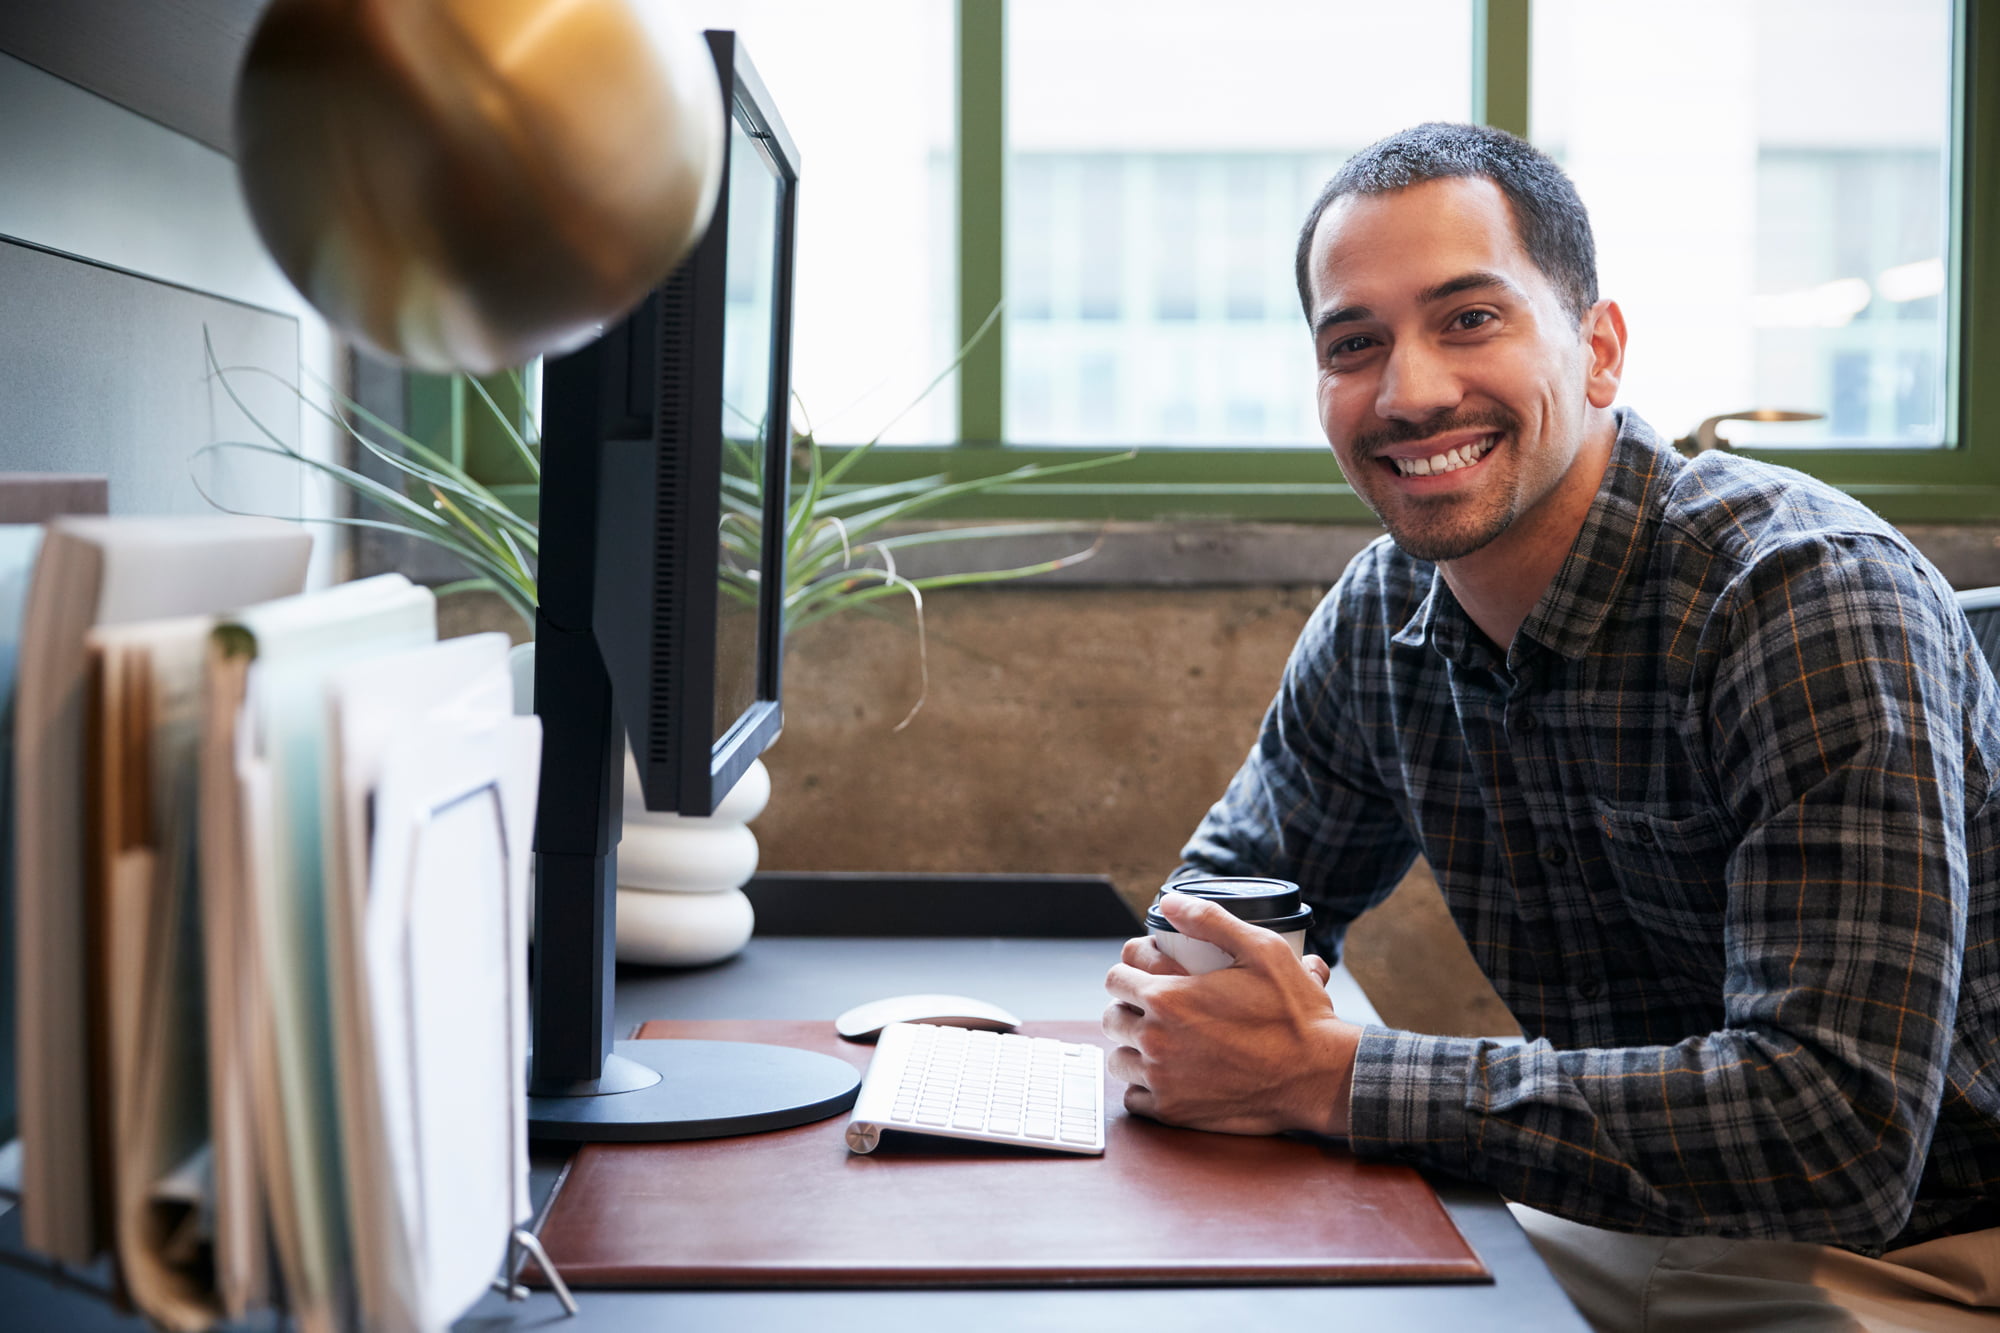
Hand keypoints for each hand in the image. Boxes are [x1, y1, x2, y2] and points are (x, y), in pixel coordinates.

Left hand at [1102, 893, 1360, 1137]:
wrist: (1317, 1077)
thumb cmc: (1295, 1014)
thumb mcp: (1262, 950)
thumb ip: (1210, 920)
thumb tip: (1169, 902)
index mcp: (1169, 998)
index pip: (1115, 978)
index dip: (1129, 971)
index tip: (1146, 974)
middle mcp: (1157, 1040)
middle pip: (1112, 1018)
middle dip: (1127, 1008)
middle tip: (1153, 1008)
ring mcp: (1163, 1080)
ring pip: (1119, 1059)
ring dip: (1133, 1048)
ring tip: (1159, 1041)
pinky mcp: (1175, 1113)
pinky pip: (1135, 1098)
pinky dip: (1145, 1087)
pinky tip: (1167, 1075)